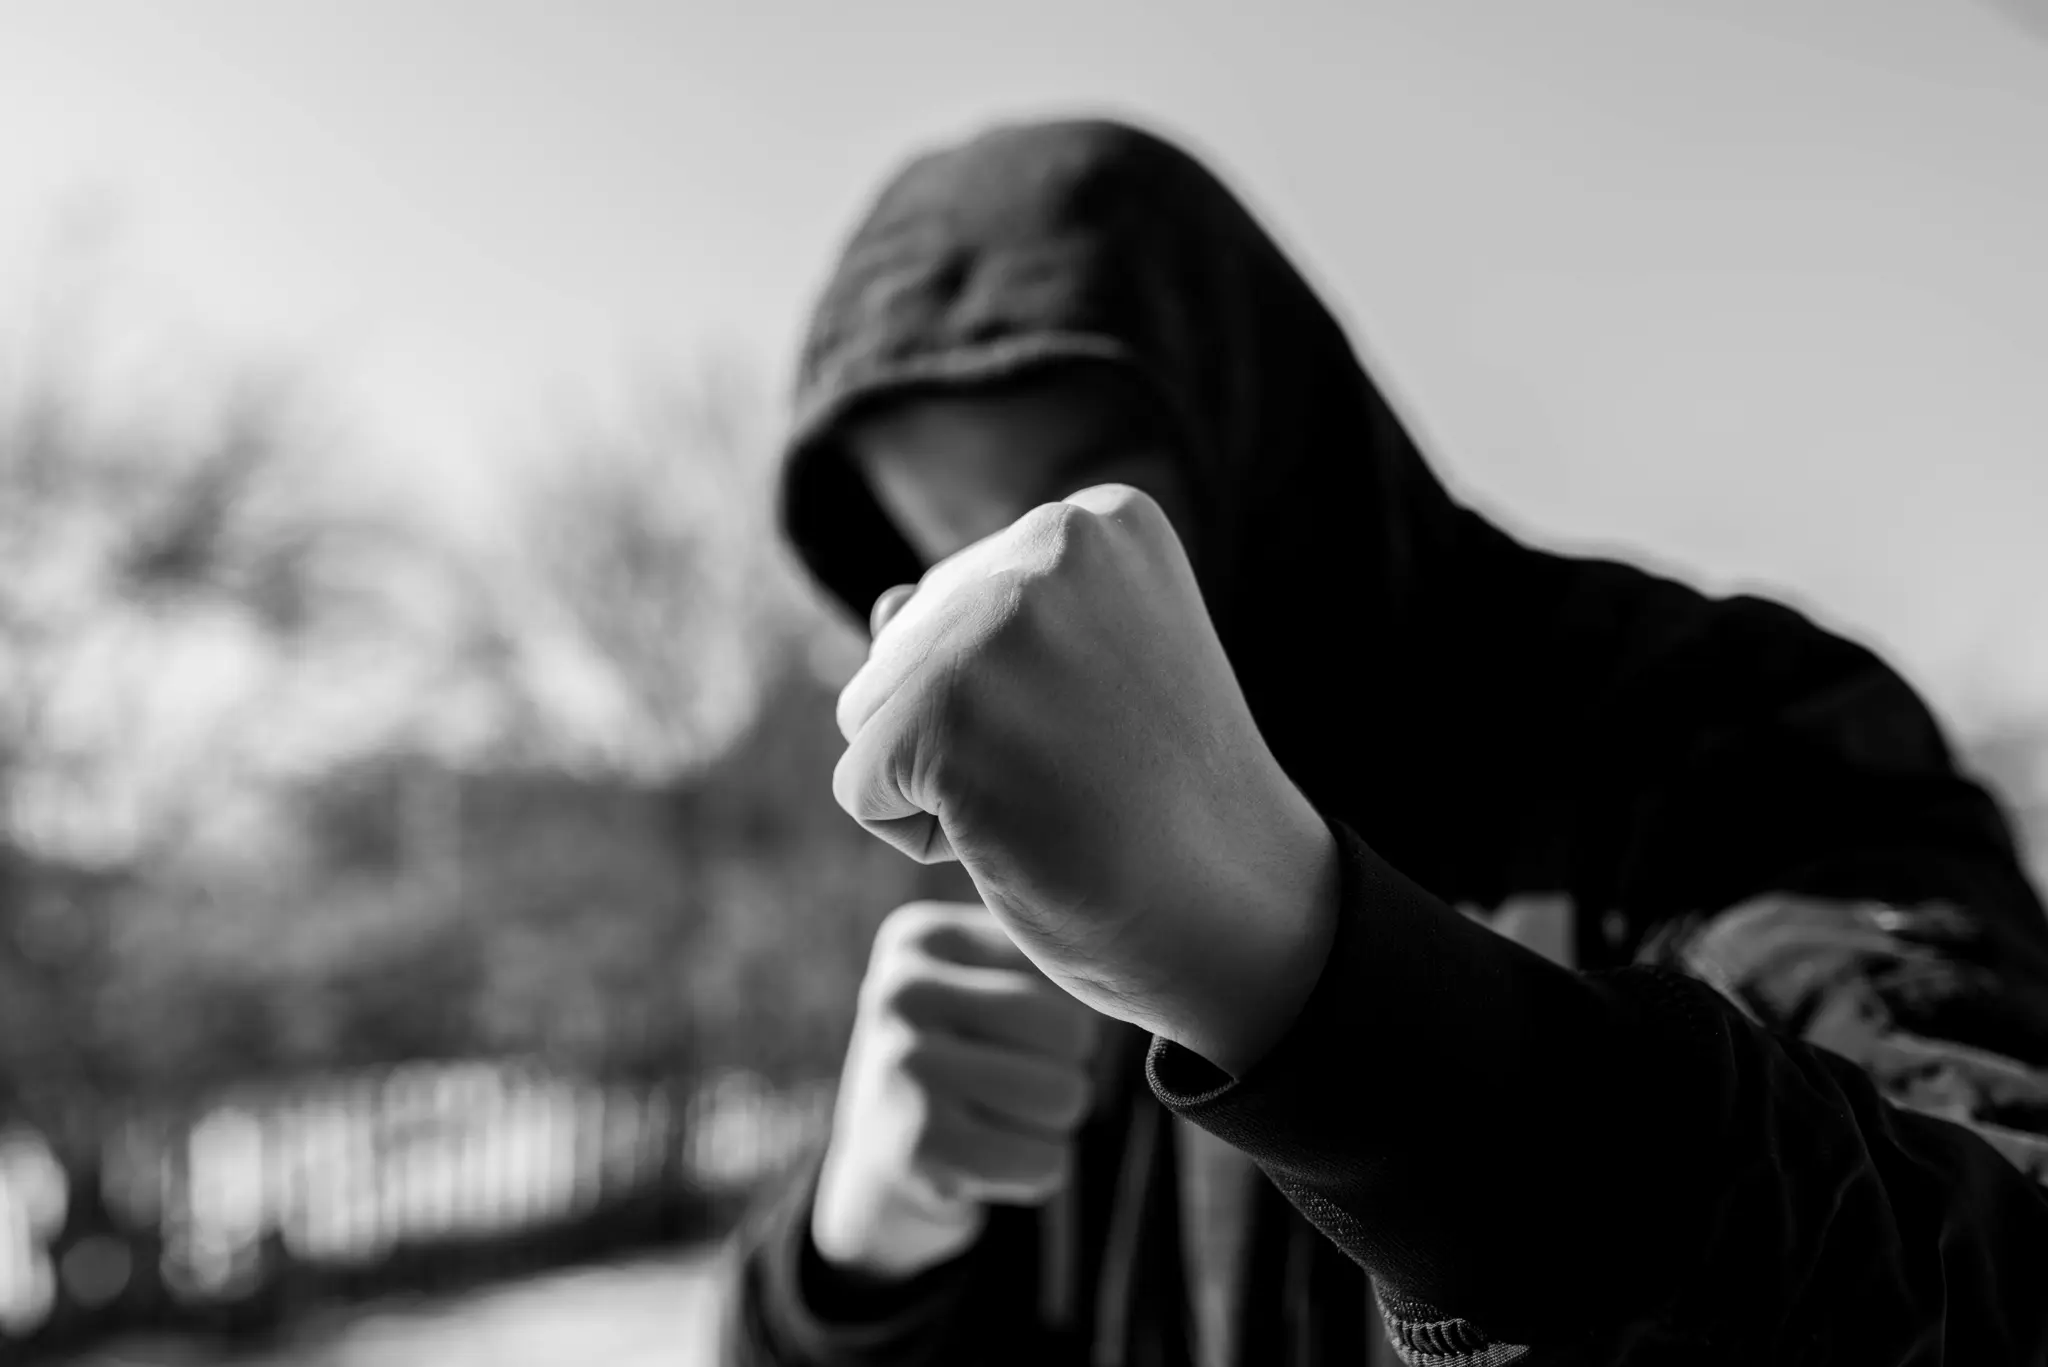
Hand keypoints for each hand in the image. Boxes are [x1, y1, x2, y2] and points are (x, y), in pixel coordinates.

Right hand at [811, 901, 1101, 1280]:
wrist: (884, 1156)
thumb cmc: (962, 1054)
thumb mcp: (978, 980)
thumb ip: (1045, 953)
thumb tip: (1144, 970)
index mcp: (924, 936)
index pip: (1065, 966)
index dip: (1064, 1013)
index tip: (1007, 1033)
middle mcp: (903, 991)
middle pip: (1072, 1031)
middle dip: (1066, 1069)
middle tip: (1009, 1084)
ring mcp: (903, 1067)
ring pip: (1066, 1096)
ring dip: (1053, 1123)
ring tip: (995, 1118)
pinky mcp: (917, 1146)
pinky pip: (1047, 1161)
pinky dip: (1036, 1172)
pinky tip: (986, 1160)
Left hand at [834, 484, 1338, 1077]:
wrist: (1239, 916)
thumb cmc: (1163, 805)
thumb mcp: (1084, 677)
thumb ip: (983, 621)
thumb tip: (881, 606)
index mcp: (1098, 519)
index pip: (957, 601)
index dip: (1015, 699)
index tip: (1113, 731)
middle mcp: (1050, 542)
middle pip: (900, 648)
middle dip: (970, 737)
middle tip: (1089, 776)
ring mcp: (997, 624)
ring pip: (871, 713)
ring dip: (944, 784)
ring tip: (1059, 800)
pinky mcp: (944, 712)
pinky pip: (859, 789)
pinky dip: (923, 842)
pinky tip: (1024, 839)